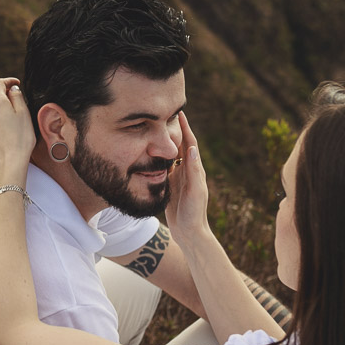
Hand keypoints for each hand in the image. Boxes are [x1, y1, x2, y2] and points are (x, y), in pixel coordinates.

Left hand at [0, 78, 35, 180]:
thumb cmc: (21, 139)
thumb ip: (17, 97)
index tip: (16, 83)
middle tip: (14, 97)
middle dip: (2, 92)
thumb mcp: (24, 113)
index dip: (8, 81)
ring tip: (11, 114)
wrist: (10, 162)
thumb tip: (12, 89)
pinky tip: (5, 128)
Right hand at [164, 112, 212, 242]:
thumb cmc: (195, 213)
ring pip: (171, 154)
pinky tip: (149, 151)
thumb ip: (193, 171)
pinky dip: (158, 156)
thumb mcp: (195, 191)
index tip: (179, 112)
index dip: (185, 127)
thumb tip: (191, 149)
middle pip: (180, 145)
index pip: (190, 143)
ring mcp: (179, 177)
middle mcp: (187, 170)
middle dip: (174, 129)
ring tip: (155, 127)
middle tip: (164, 114)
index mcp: (194, 169)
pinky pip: (164, 166)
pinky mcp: (171, 184)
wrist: (190, 232)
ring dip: (165, 140)